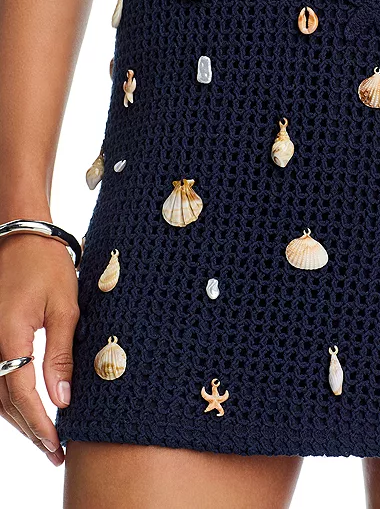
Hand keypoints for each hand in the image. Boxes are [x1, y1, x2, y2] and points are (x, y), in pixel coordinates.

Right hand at [0, 233, 78, 466]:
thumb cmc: (47, 266)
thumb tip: (63, 399)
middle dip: (29, 429)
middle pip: (3, 403)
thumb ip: (61, 355)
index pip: (20, 396)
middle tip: (54, 451)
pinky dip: (9, 397)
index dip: (39, 424)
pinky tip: (29, 407)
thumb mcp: (64, 307)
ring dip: (18, 418)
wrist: (21, 236)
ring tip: (45, 437)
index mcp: (8, 338)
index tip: (57, 445)